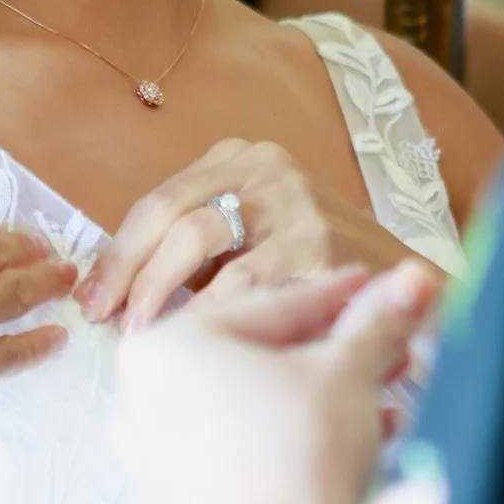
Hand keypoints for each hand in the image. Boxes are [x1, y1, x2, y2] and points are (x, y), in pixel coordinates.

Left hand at [78, 138, 421, 330]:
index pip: (157, 202)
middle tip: (106, 321)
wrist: (412, 290)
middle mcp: (264, 167)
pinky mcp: (317, 241)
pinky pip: (243, 282)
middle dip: (127, 272)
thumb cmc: (316, 274)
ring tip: (146, 335)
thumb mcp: (253, 237)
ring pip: (196, 239)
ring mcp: (292, 200)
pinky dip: (211, 314)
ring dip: (159, 293)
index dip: (118, 253)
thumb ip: (196, 248)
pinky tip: (195, 342)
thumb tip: (113, 288)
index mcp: (239, 160)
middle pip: (167, 213)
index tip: (91, 298)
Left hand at [111, 264, 437, 503]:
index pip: (272, 308)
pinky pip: (239, 459)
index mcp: (164, 346)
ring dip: (321, 407)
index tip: (382, 288)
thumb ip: (376, 324)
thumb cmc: (298, 458)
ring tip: (384, 409)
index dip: (340, 297)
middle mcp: (140, 397)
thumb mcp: (345, 376)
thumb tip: (417, 279)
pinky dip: (290, 450)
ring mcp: (150, 457)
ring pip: (252, 413)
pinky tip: (349, 455)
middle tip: (393, 353)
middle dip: (335, 360)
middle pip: (258, 362)